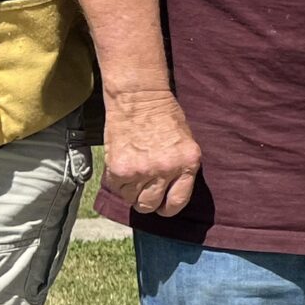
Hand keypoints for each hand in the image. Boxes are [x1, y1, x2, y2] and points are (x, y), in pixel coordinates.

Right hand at [103, 88, 200, 217]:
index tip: (164, 204)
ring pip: (131, 200)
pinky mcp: (119, 169)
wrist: (139, 97)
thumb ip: (181, 169)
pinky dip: (118, 183)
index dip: (168, 206)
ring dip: (131, 191)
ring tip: (134, 175)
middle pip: (150, 205)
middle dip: (148, 202)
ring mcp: (141, 170)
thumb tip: (171, 194)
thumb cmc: (164, 116)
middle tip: (145, 191)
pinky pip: (117, 189)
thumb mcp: (185, 142)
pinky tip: (124, 168)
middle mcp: (165, 169)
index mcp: (187, 163)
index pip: (178, 202)